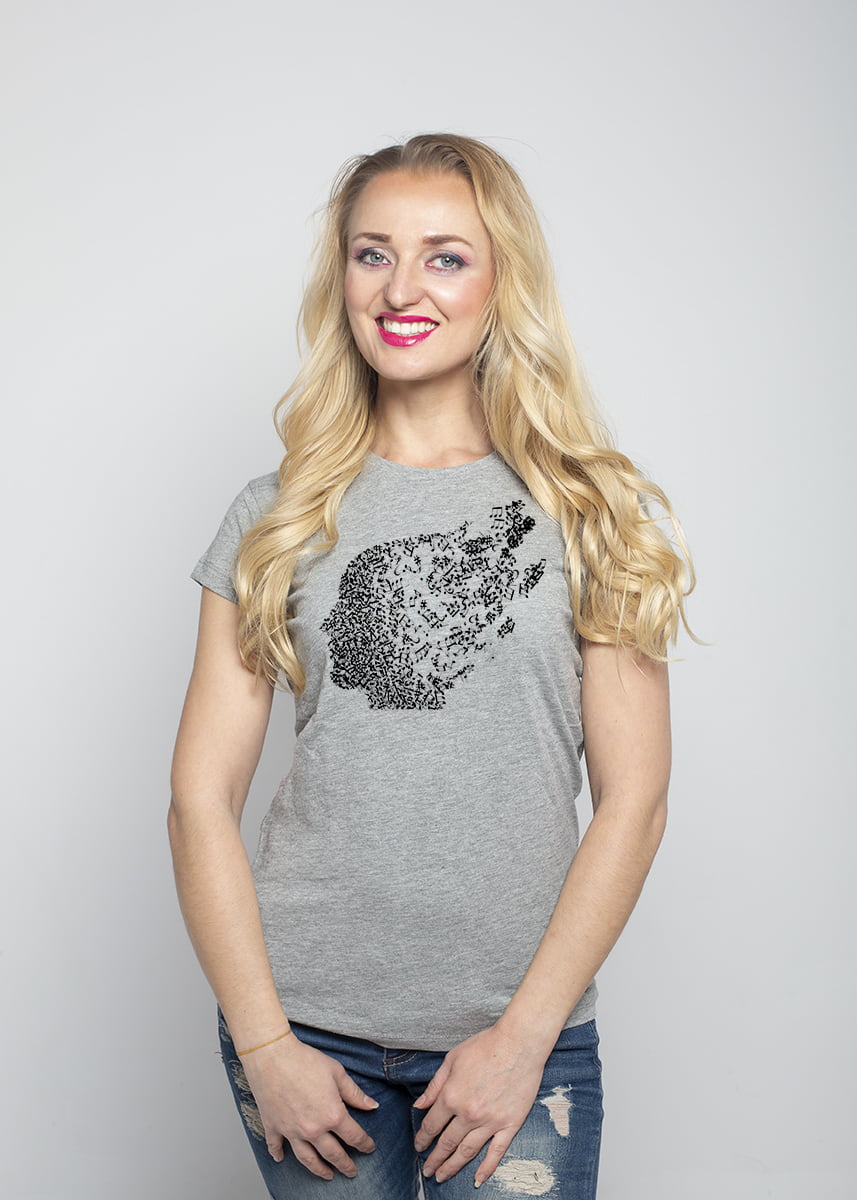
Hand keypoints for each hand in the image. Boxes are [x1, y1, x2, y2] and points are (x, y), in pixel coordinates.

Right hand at [239, 1034, 377, 1179]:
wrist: (272, 1055)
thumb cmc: (305, 1060)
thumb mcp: (337, 1073)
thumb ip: (355, 1094)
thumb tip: (372, 1106)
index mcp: (332, 1115)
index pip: (354, 1136)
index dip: (365, 1144)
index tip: (369, 1148)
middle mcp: (313, 1129)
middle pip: (333, 1154)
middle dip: (345, 1164)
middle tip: (352, 1172)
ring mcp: (292, 1131)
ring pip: (308, 1159)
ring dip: (319, 1169)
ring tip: (327, 1175)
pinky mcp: (273, 1126)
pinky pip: (276, 1146)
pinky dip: (278, 1154)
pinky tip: (281, 1159)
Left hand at [413, 1025, 546, 1185]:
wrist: (519, 1043)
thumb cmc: (486, 1046)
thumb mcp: (452, 1059)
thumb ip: (435, 1085)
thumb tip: (420, 1105)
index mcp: (452, 1096)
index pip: (432, 1125)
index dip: (423, 1139)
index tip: (419, 1146)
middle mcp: (468, 1114)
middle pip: (447, 1143)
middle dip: (434, 1159)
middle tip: (428, 1170)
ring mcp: (490, 1122)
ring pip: (467, 1151)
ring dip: (452, 1167)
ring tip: (443, 1176)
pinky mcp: (509, 1124)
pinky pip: (496, 1152)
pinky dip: (486, 1168)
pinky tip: (477, 1178)